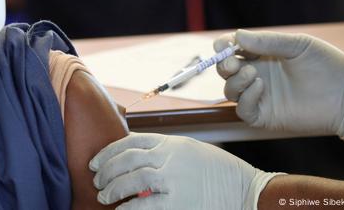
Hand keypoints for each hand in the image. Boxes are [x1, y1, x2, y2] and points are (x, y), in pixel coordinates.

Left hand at [89, 133, 280, 209]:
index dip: (108, 151)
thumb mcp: (190, 150)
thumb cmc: (219, 171)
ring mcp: (174, 178)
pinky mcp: (180, 201)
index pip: (130, 141)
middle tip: (96, 180)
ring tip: (104, 195)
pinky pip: (145, 205)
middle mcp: (170, 156)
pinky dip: (129, 208)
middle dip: (106, 170)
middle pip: (127, 159)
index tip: (96, 161)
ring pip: (131, 179)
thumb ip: (164, 150)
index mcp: (172, 142)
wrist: (247, 190)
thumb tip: (134, 154)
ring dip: (113, 188)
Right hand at [216, 30, 343, 156]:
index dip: (223, 46)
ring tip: (252, 73)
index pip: (233, 50)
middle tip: (233, 61)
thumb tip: (237, 35)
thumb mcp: (298, 45)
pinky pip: (243, 109)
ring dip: (235, 80)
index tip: (223, 45)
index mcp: (263, 56)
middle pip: (226, 70)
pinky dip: (245, 98)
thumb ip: (267, 41)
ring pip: (230, 90)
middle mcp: (258, 75)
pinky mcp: (265, 116)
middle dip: (223, 64)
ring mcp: (260, 96)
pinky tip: (259, 86)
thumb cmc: (328, 66)